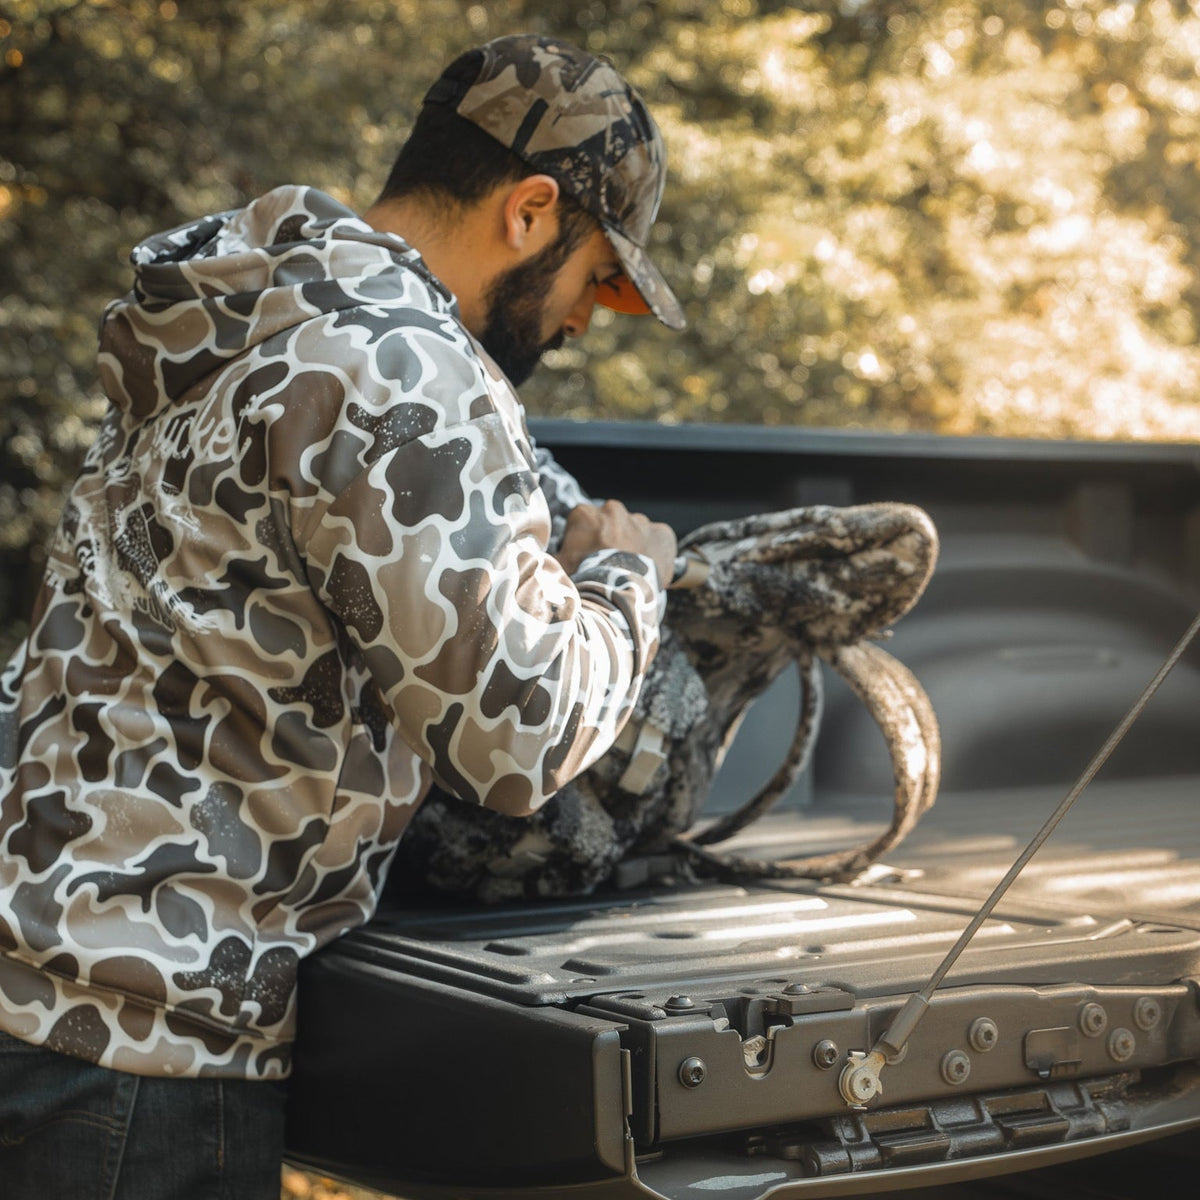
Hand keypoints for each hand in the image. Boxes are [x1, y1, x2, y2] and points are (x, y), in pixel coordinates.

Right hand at [556, 500, 676, 585]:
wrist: (617, 594)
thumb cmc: (584, 579)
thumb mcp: (558, 568)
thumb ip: (550, 558)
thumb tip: (535, 557)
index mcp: (585, 515)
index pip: (582, 524)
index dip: (583, 543)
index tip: (585, 560)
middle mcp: (613, 511)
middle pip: (610, 525)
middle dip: (609, 542)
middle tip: (607, 567)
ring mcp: (640, 521)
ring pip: (635, 532)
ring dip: (632, 547)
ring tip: (628, 572)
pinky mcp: (662, 534)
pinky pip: (659, 539)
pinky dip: (655, 552)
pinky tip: (648, 569)